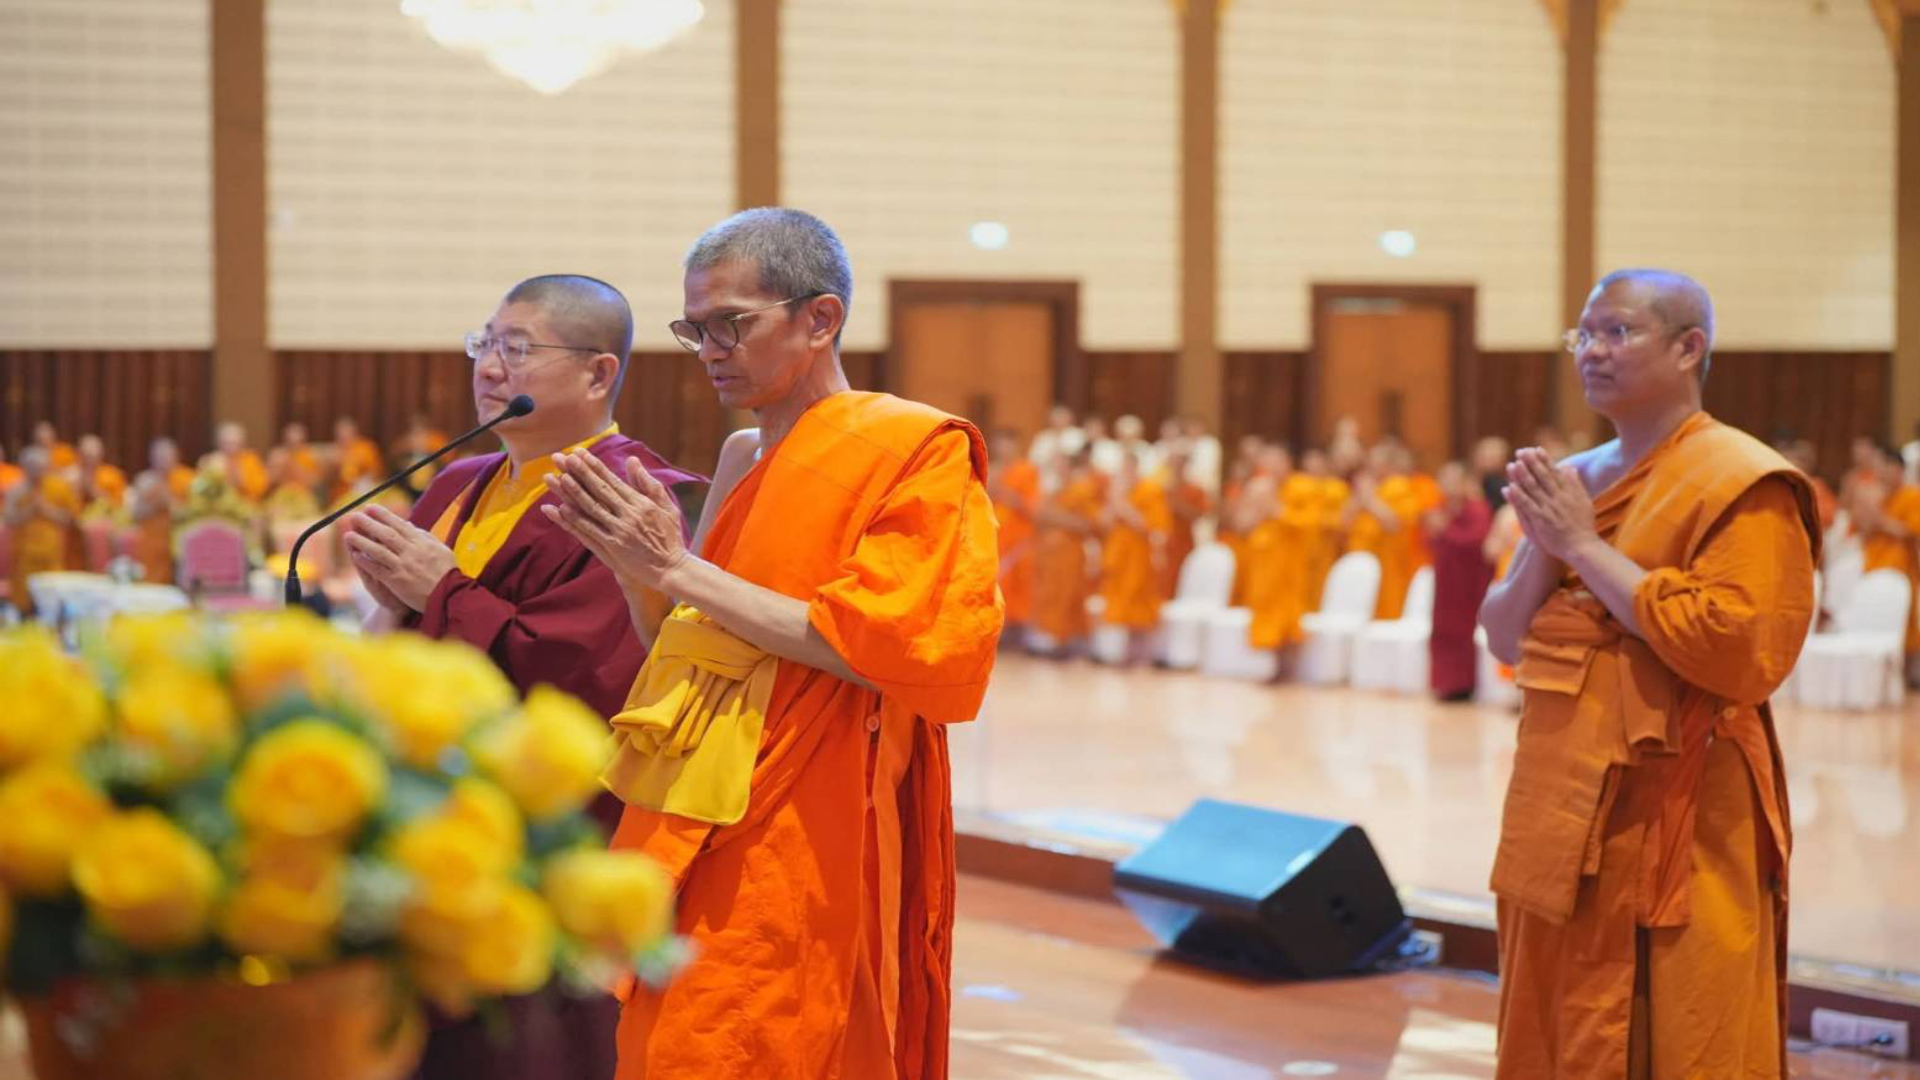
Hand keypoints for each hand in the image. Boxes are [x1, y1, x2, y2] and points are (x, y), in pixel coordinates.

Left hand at [342, 505, 456, 611]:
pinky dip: (366, 562)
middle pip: (385, 534)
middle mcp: (411, 552)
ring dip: (361, 542)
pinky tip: (355, 555)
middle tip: (354, 516)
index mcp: (421, 542)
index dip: (383, 515)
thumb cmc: (447, 571)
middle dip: (368, 524)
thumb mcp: (440, 549)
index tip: (370, 508)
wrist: (449, 594)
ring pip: (378, 550)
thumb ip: (424, 536)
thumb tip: (408, 525)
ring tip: (348, 535)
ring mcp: (403, 566)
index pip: (398, 525)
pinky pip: (378, 569)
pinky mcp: (397, 581)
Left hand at [540, 451, 688, 590]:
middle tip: (563, 458)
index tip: (579, 453)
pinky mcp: (613, 549)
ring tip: (558, 478)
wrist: (672, 570)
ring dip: (573, 492)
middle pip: (599, 490)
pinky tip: (560, 509)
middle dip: (580, 472)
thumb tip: (632, 460)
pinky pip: (589, 531)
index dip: (594, 466)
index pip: (612, 481)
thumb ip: (649, 484)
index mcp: (641, 504)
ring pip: (591, 508)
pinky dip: (574, 520)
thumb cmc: (671, 538)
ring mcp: (620, 532)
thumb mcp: (667, 507)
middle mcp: (629, 515)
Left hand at [1503, 448, 1594, 561]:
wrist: (1581, 547)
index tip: (1536, 449)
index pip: (1555, 472)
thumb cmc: (1583, 525)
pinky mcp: (1541, 521)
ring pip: (1533, 489)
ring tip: (1512, 464)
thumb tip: (1569, 467)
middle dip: (1531, 463)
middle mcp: (1559, 498)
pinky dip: (1518, 496)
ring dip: (1522, 476)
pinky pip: (1527, 506)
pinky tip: (1509, 487)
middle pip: (1542, 477)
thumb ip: (1576, 484)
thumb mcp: (1584, 501)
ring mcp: (1549, 509)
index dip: (1545, 460)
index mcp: (1569, 493)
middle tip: (1521, 451)